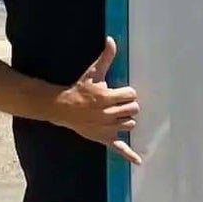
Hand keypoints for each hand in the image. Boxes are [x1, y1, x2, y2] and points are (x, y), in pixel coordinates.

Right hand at [54, 37, 142, 164]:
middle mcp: (108, 114)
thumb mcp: (93, 73)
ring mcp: (107, 128)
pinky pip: (120, 148)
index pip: (131, 95)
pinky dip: (130, 155)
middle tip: (118, 103)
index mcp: (107, 98)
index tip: (120, 92)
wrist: (63, 108)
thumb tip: (111, 39)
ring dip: (127, 119)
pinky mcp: (105, 139)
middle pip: (133, 110)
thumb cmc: (80, 89)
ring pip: (130, 124)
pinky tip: (139, 161)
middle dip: (129, 105)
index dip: (128, 93)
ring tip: (116, 114)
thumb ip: (106, 57)